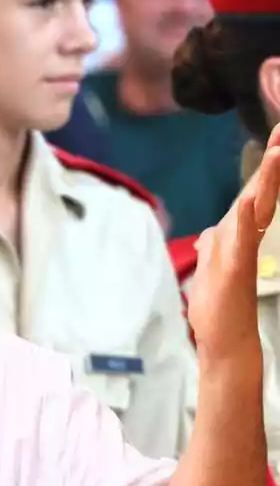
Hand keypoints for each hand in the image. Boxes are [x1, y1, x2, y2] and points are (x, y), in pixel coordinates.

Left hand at [187, 130, 279, 357]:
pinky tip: (250, 201)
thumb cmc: (222, 312)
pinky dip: (246, 220)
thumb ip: (216, 248)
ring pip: (253, 211)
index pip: (252, 196)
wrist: (227, 346)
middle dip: (271, 164)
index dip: (264, 170)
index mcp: (236, 239)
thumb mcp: (213, 271)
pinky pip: (242, 241)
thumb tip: (214, 232)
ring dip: (264, 182)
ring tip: (277, 152)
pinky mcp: (235, 272)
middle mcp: (242, 242)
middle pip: (258, 196)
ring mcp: (241, 255)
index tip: (277, 139)